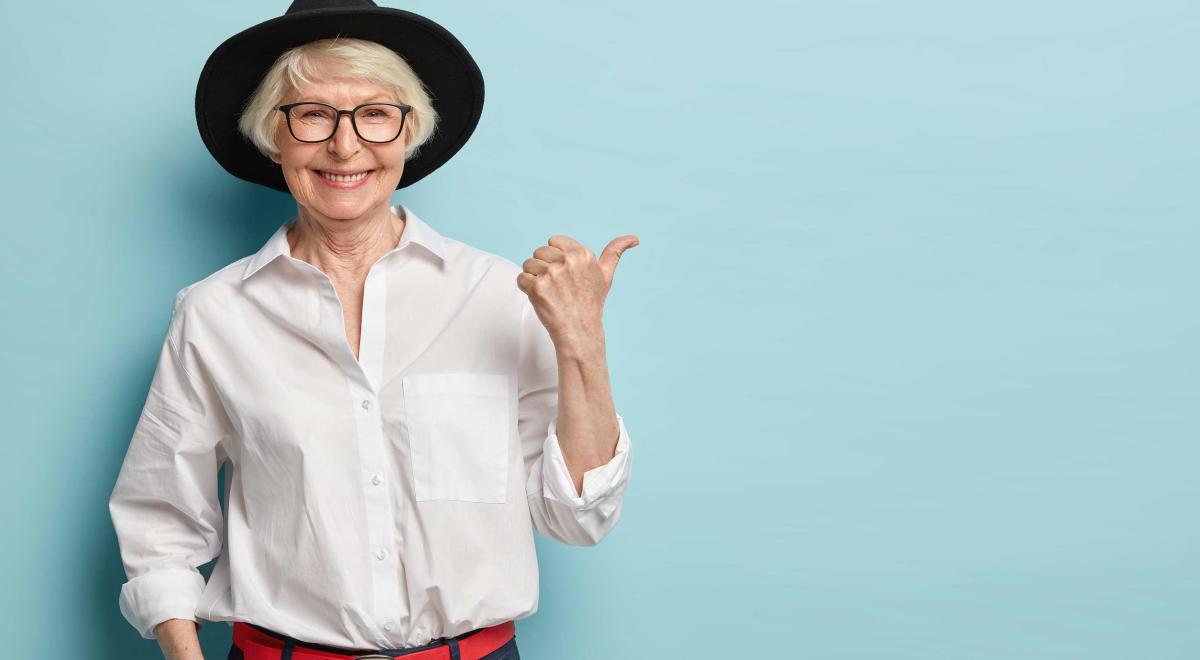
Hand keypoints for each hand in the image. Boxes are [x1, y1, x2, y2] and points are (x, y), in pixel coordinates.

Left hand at [516, 234, 638, 347]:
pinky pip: (521, 278)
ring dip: (534, 278)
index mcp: (582, 254)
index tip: (564, 274)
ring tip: (549, 292)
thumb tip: (634, 238)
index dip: (556, 257)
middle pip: (539, 251)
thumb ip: (615, 253)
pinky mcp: (537, 287)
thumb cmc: (591, 304)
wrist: (579, 332)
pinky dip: (526, 289)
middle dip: (544, 267)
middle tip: (557, 286)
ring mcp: (552, 274)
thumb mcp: (605, 276)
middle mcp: (567, 261)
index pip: (554, 241)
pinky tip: (541, 298)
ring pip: (529, 264)